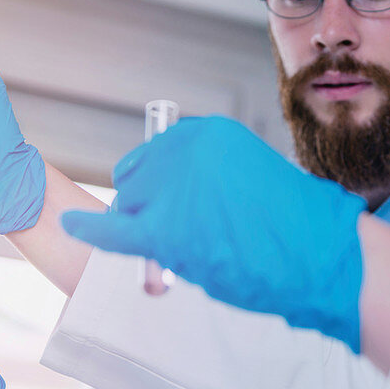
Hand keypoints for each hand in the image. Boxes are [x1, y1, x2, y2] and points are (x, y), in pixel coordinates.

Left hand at [60, 117, 366, 351]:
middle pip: (138, 182)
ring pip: (130, 208)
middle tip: (187, 236)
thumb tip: (172, 203)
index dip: (158, 185)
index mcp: (210, 133)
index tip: (169, 201)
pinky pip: (114, 229)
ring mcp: (174, 187)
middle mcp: (186, 151)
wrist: (321, 255)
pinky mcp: (166, 228)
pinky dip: (89, 230)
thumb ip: (208, 182)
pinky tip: (68, 225)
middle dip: (150, 209)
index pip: (158, 155)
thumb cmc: (299, 227)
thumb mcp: (253, 181)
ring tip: (191, 249)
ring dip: (146, 230)